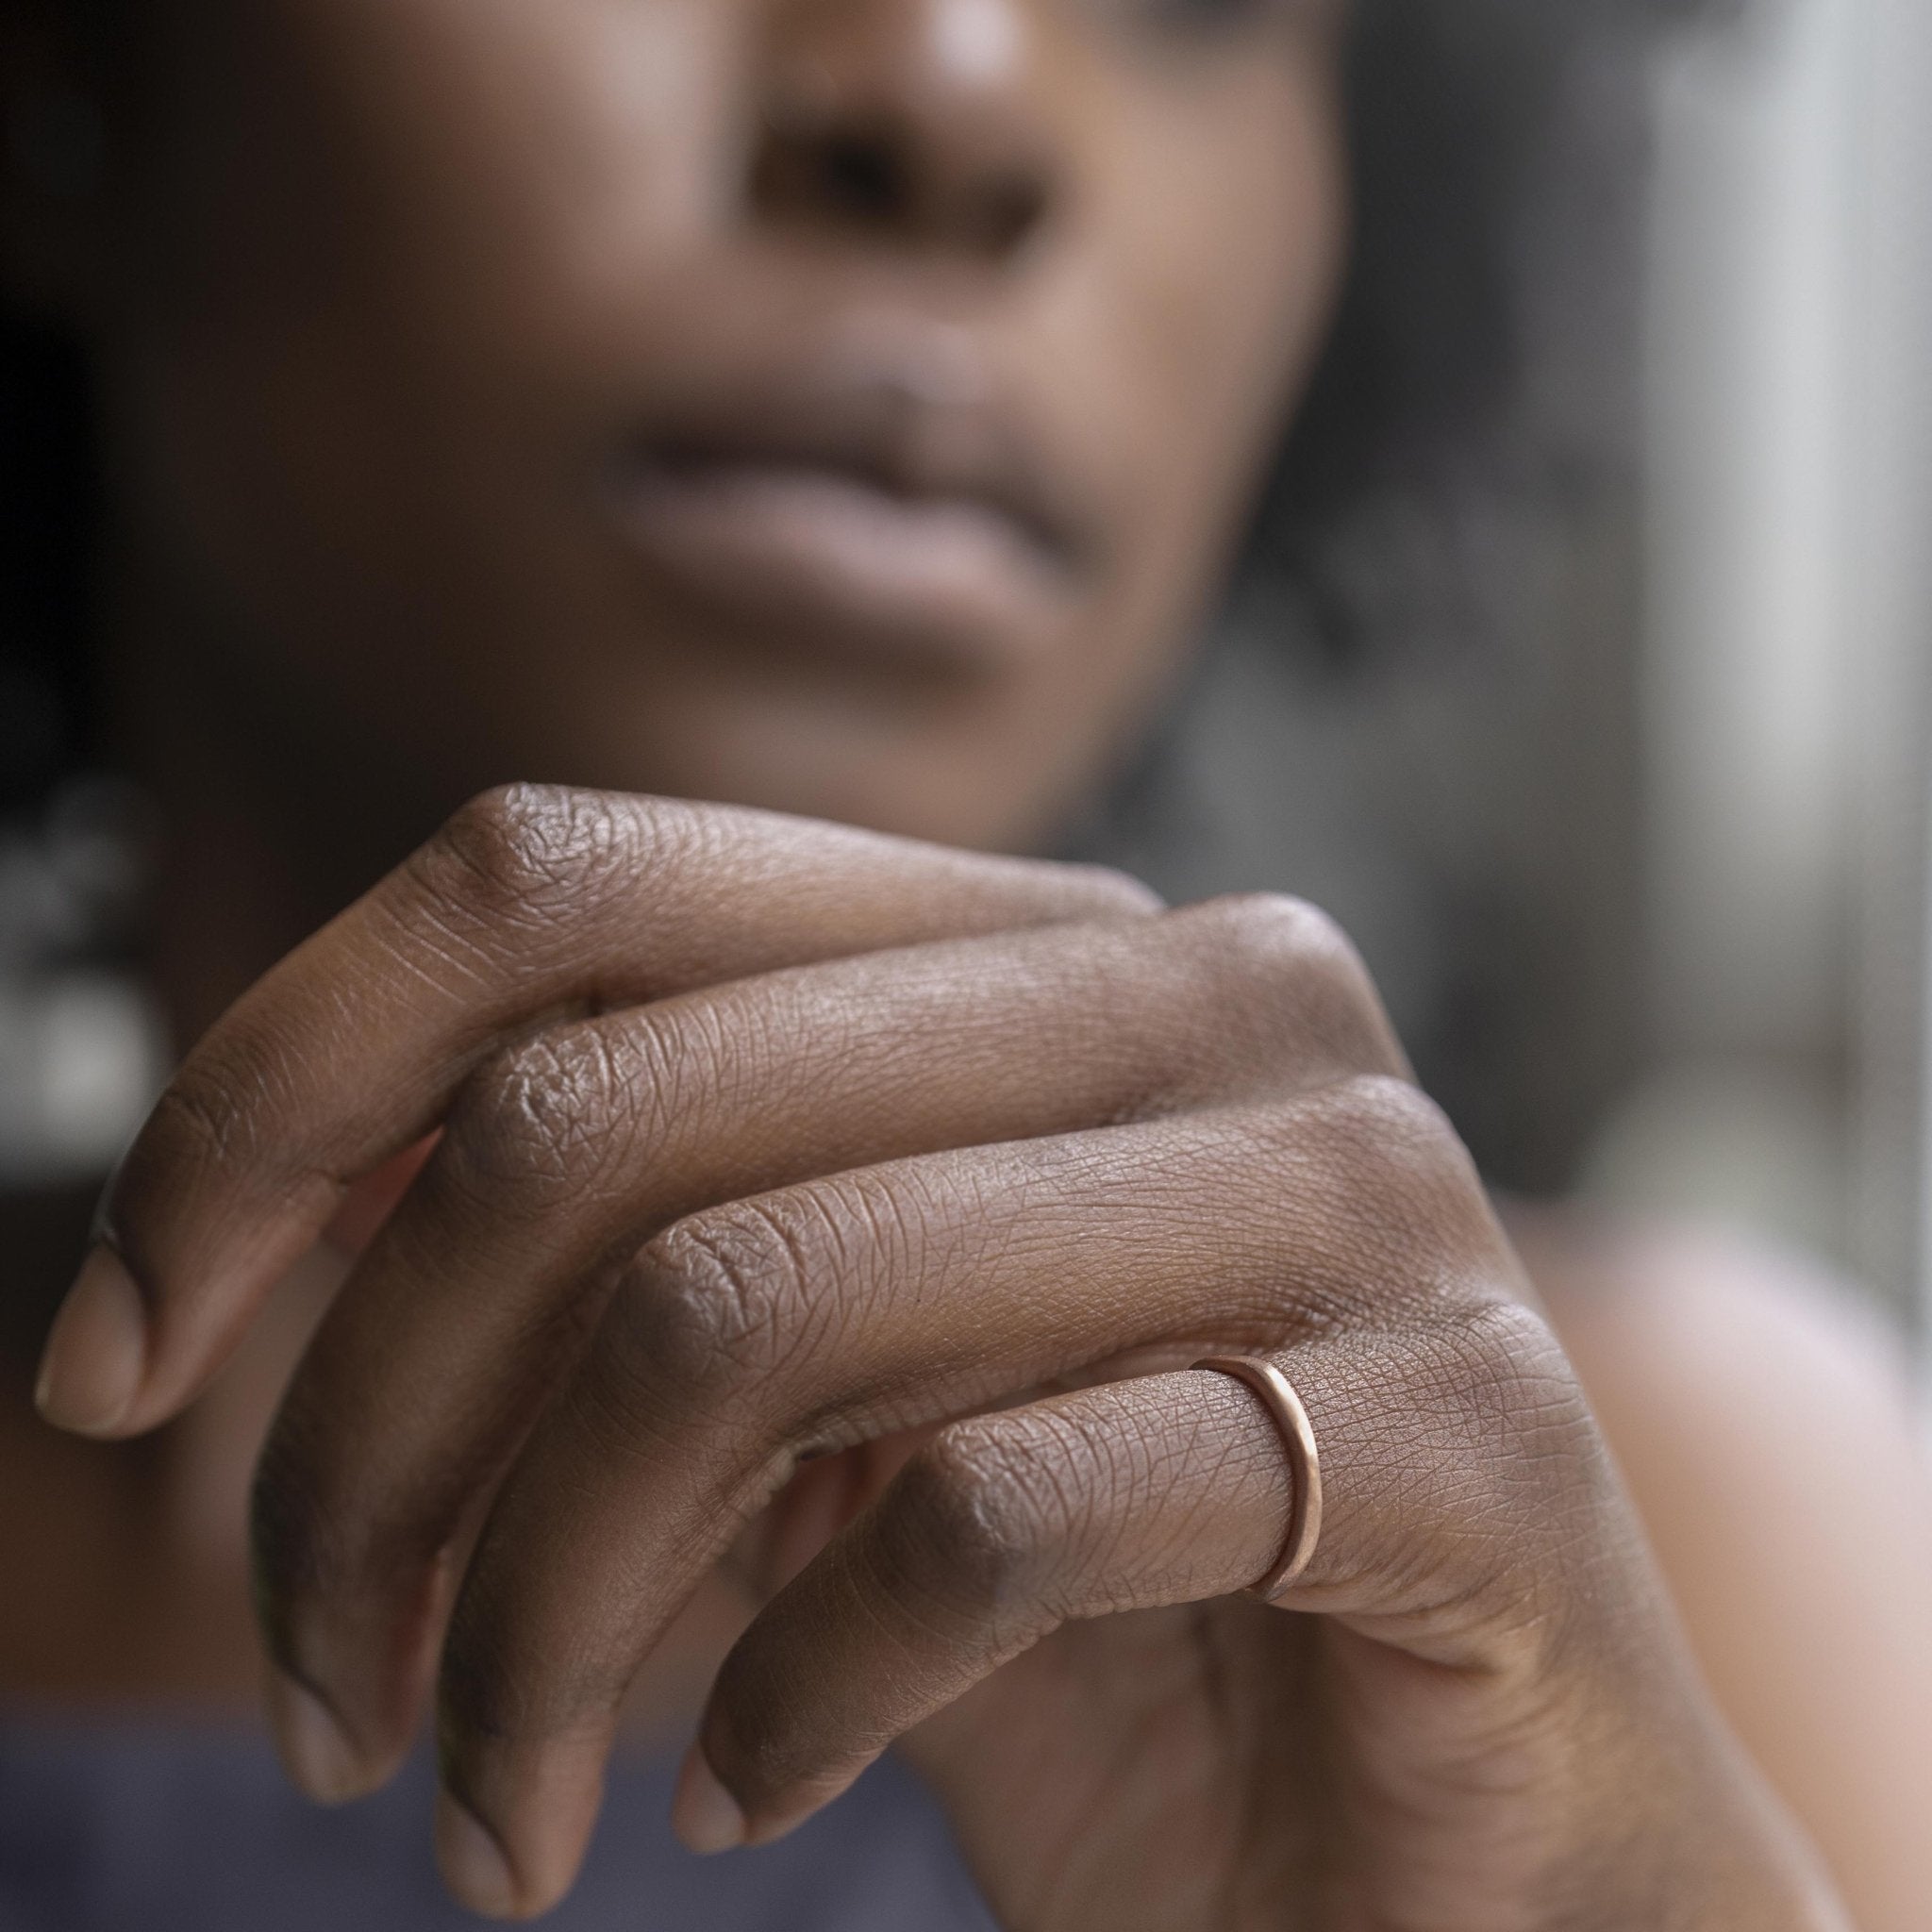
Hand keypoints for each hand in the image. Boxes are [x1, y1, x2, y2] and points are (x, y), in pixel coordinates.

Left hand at [36, 787, 1845, 1928]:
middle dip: (368, 1437)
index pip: (568, 878)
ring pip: (766, 1307)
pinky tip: (746, 1789)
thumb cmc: (1108, 1611)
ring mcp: (1356, 1191)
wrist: (1459, 1850)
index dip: (277, 1087)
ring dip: (540, 1610)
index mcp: (1039, 937)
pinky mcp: (1459, 1429)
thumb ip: (639, 1237)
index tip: (116, 1355)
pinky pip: (994, 1513)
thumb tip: (285, 1198)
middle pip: (615, 1118)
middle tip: (320, 1695)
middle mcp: (1214, 991)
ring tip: (494, 1812)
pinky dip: (795, 1686)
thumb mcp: (824, 1388)